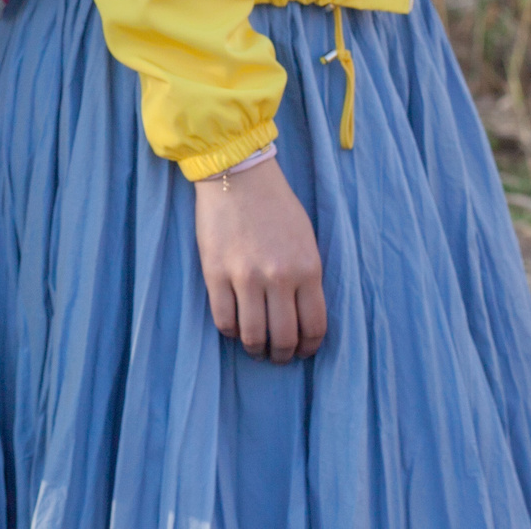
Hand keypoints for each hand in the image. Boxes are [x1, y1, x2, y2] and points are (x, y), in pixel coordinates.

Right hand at [194, 156, 325, 361]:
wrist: (238, 175)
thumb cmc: (275, 205)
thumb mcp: (306, 240)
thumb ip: (307, 277)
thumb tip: (302, 315)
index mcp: (308, 269)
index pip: (314, 327)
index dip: (309, 347)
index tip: (302, 350)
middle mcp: (279, 278)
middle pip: (284, 338)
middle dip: (282, 354)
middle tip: (277, 355)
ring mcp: (246, 277)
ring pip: (254, 335)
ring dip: (256, 349)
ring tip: (255, 347)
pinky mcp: (216, 273)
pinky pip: (224, 319)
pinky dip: (231, 331)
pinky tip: (234, 327)